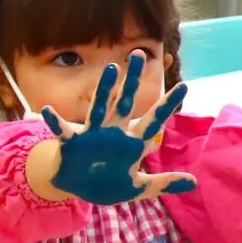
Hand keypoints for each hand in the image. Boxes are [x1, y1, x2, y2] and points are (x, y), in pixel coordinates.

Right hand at [37, 55, 194, 205]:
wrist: (78, 188)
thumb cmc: (108, 182)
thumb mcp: (139, 187)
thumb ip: (163, 182)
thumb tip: (194, 183)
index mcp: (131, 142)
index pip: (154, 121)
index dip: (167, 105)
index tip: (185, 86)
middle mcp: (113, 132)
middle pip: (125, 102)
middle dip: (132, 80)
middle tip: (138, 54)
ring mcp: (92, 135)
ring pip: (99, 107)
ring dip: (104, 89)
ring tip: (111, 69)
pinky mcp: (72, 143)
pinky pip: (62, 130)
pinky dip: (54, 120)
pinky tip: (47, 110)